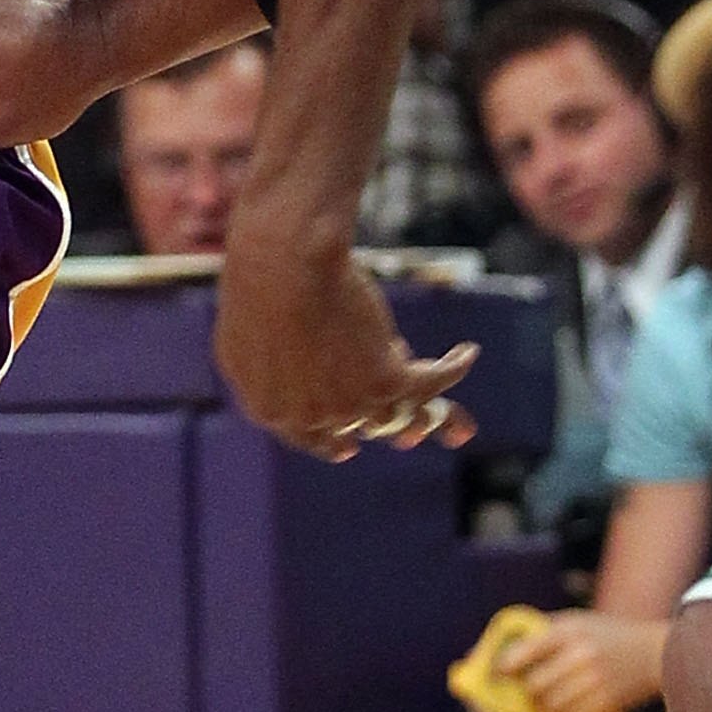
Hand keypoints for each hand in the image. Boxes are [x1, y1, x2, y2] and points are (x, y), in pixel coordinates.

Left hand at [213, 220, 474, 460]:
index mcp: (270, 411)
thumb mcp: (244, 335)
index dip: (334, 440)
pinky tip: (467, 352)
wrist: (284, 265)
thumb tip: (283, 373)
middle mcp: (313, 418)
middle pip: (360, 424)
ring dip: (433, 410)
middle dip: (387, 420)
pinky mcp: (387, 381)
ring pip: (402, 413)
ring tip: (456, 415)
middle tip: (413, 432)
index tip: (350, 446)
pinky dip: (452, 368)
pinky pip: (431, 382)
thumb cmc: (258, 285)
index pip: (311, 437)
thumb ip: (263, 368)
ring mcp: (351, 405)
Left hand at [496, 611, 668, 711]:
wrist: (654, 652)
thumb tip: (500, 647)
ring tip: (547, 700)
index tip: (498, 673)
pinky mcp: (607, 703)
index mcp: (568, 631)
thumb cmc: (607, 633)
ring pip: (551, 706)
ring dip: (544, 707)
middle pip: (534, 685)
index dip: (503, 667)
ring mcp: (594, 681)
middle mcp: (580, 655)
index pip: (523, 652)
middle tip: (528, 690)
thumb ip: (543, 631)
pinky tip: (566, 709)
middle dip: (527, 691)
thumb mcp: (576, 620)